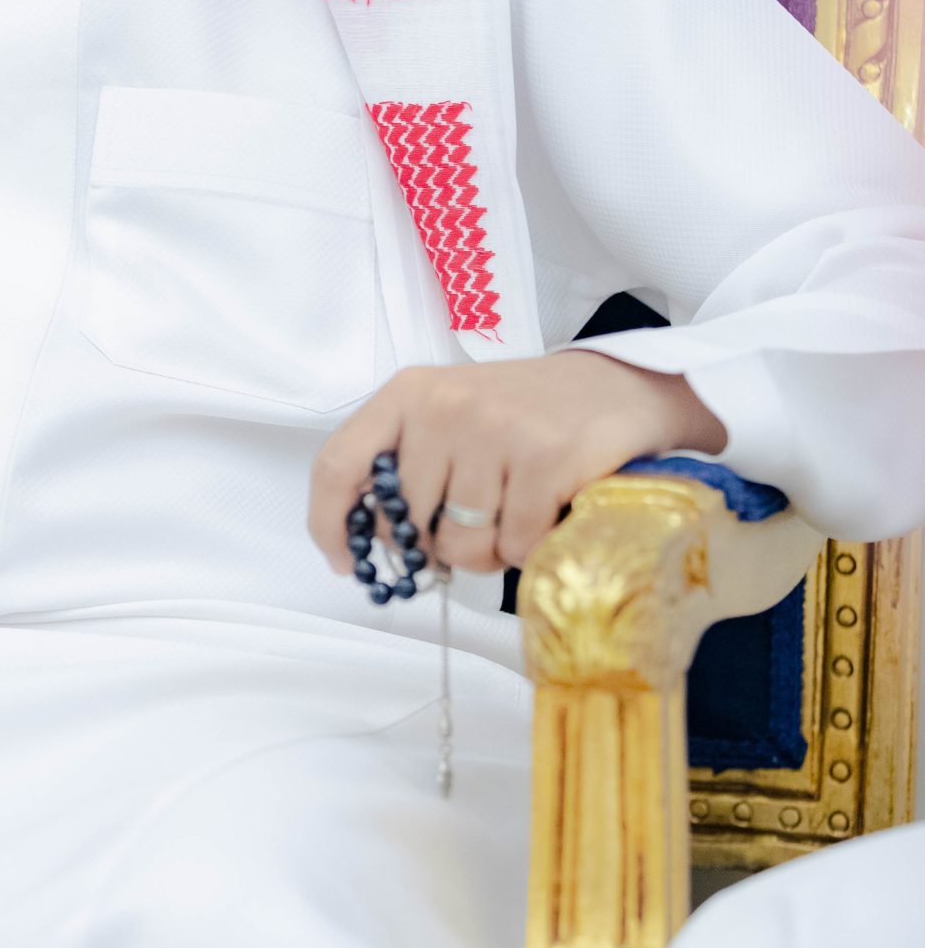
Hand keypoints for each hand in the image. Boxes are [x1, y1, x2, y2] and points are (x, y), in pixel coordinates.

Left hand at [307, 351, 728, 576]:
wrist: (617, 387)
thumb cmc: (525, 413)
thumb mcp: (449, 416)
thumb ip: (406, 464)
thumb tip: (373, 542)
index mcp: (407, 395)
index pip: (338, 465)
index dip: (329, 524)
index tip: (346, 560)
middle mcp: (443, 408)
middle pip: (408, 524)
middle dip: (438, 545)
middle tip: (477, 525)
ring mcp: (495, 431)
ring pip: (462, 544)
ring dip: (490, 551)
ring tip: (515, 516)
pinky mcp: (545, 459)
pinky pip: (516, 546)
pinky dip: (532, 547)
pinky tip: (547, 513)